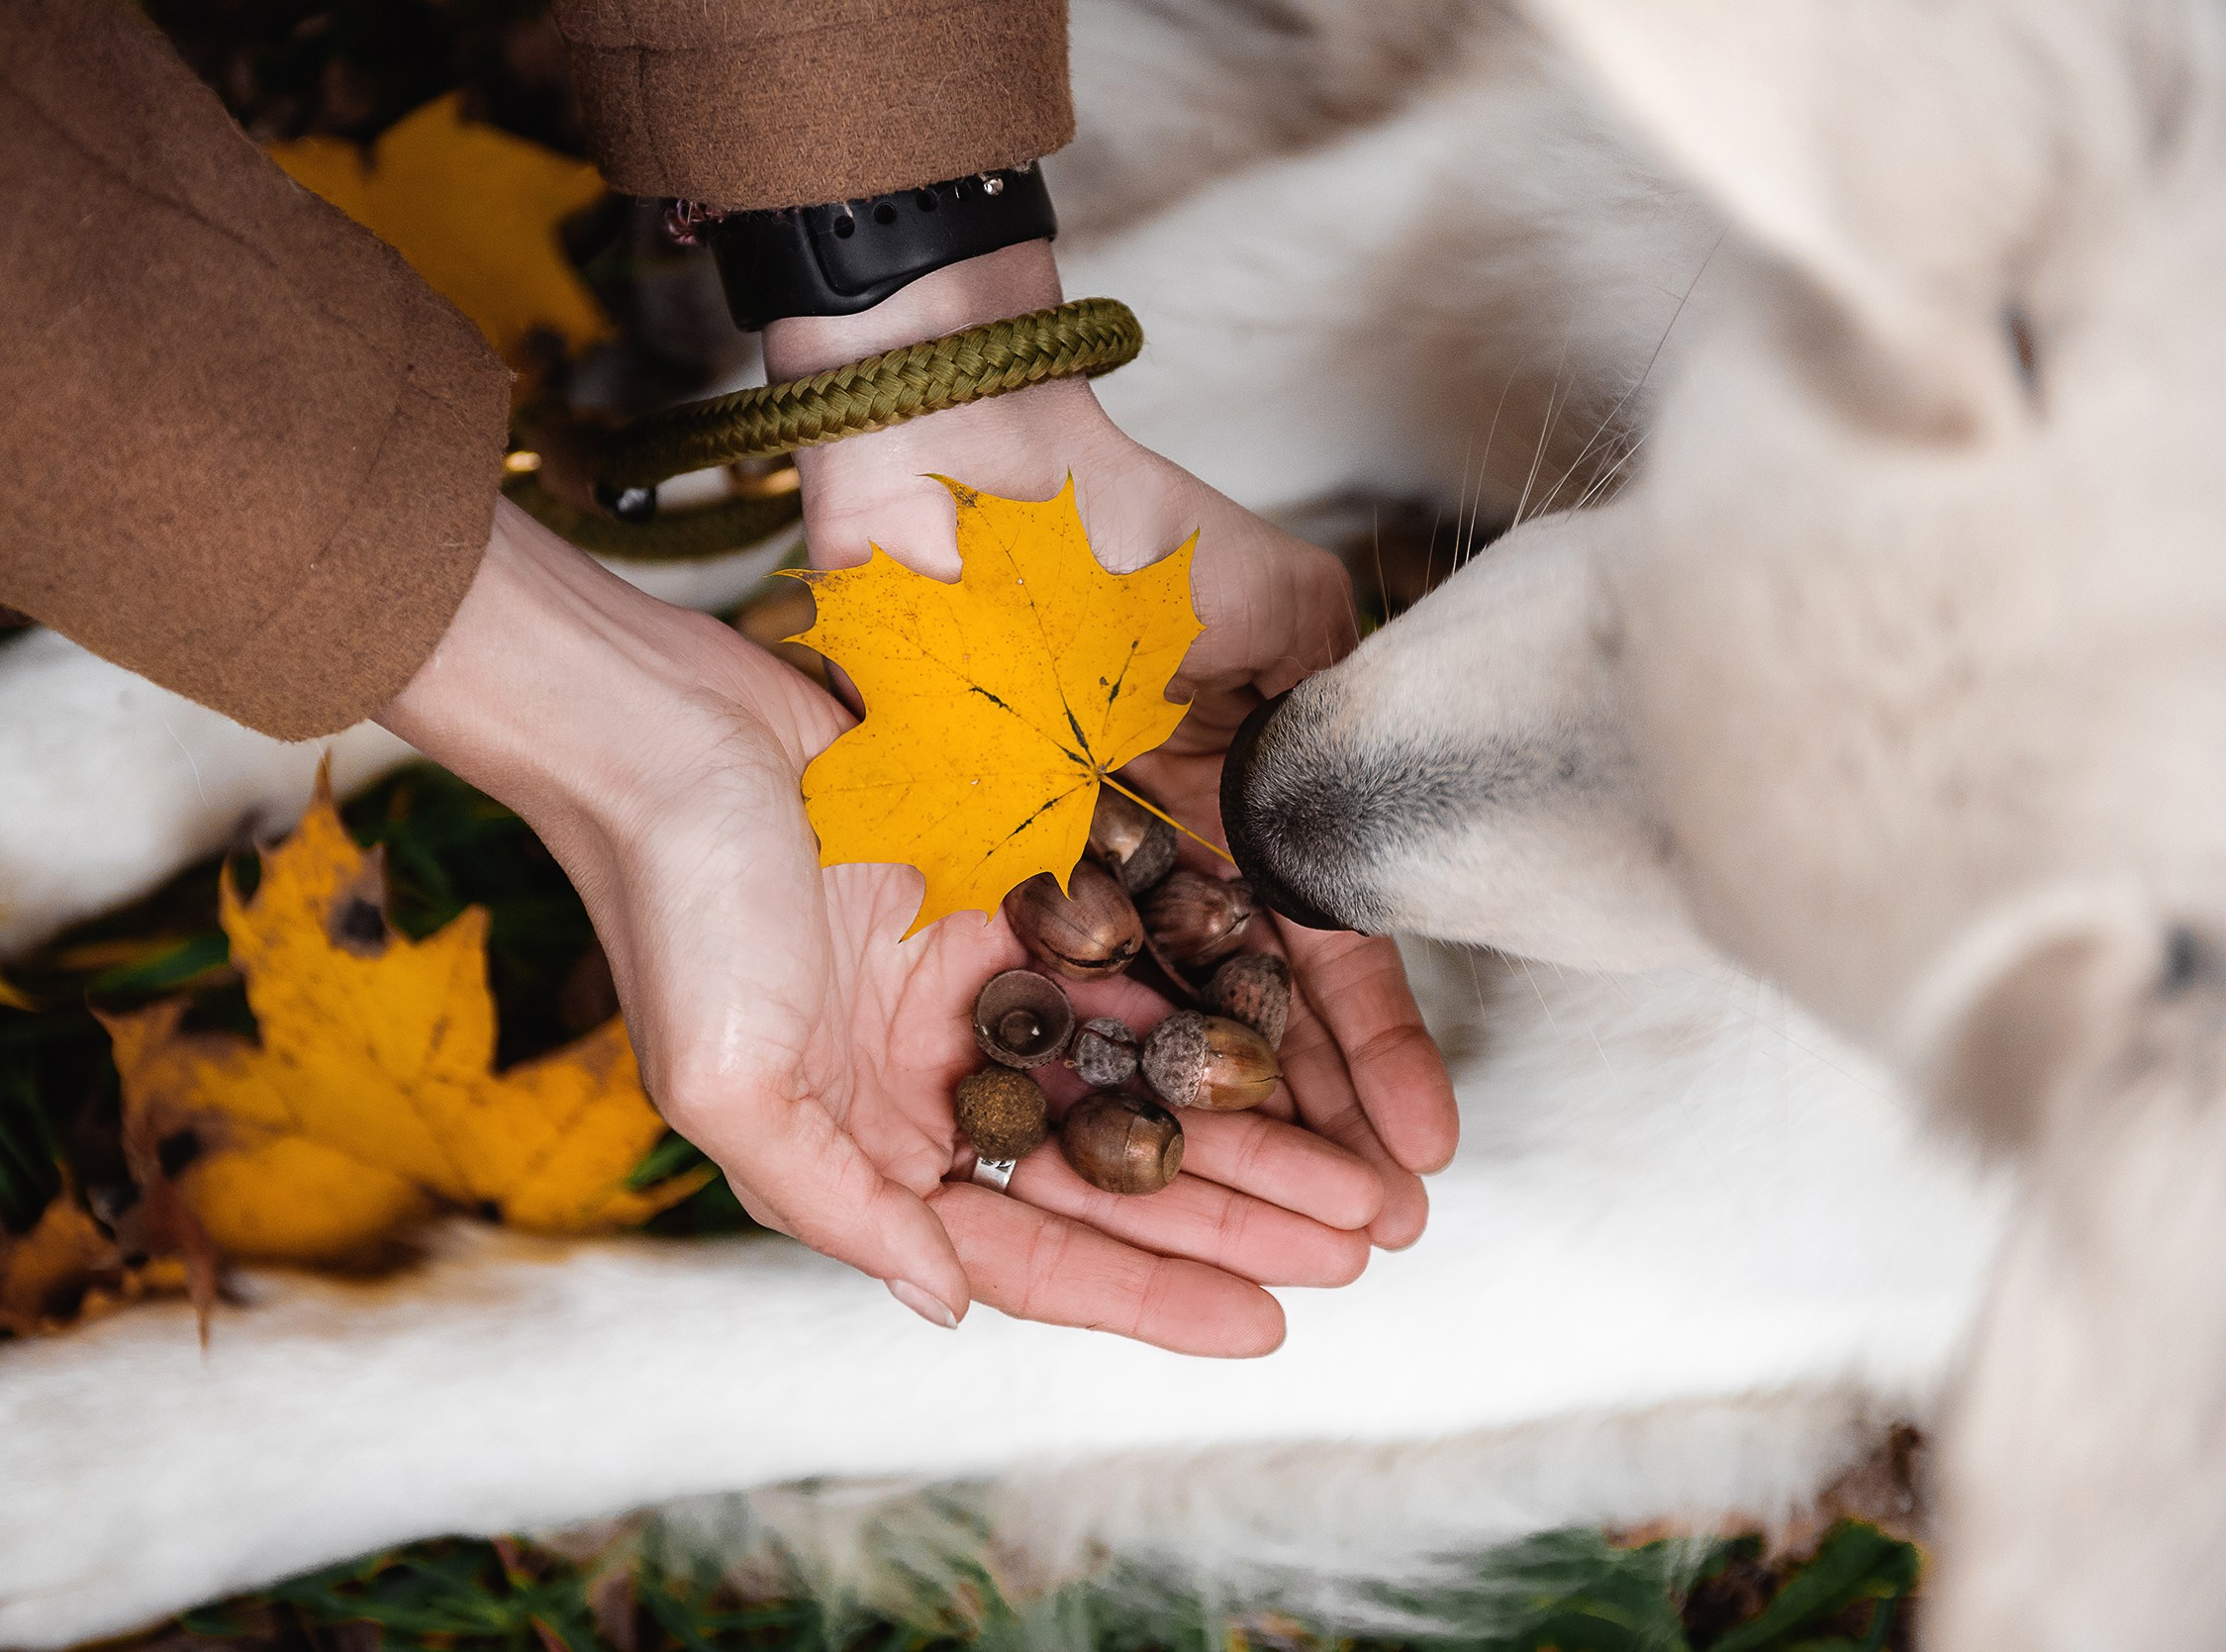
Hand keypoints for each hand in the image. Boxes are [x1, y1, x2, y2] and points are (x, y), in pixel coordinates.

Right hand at [382, 499, 1385, 1355]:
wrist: (668, 719)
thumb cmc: (680, 904)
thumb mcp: (735, 1085)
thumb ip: (842, 1207)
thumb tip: (949, 1306)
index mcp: (869, 1141)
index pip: (1031, 1248)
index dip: (1150, 1293)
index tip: (1269, 1324)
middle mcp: (932, 1075)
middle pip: (1115, 1168)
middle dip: (1241, 1213)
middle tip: (1366, 1241)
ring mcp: (977, 978)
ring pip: (1146, 1070)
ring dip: (1252, 1122)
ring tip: (1366, 1164)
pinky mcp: (1014, 884)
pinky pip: (1141, 959)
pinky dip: (1213, 1000)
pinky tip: (1298, 1033)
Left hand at [774, 244, 1459, 1248]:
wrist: (964, 461)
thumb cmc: (1122, 520)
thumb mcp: (1283, 610)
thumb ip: (1334, 710)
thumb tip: (1384, 823)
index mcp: (1223, 808)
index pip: (1314, 958)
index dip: (1370, 1057)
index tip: (1423, 1150)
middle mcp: (1142, 867)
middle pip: (1232, 1026)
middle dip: (1302, 1134)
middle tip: (1362, 1238)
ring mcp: (1050, 884)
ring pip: (1142, 1037)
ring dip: (1208, 1140)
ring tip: (1272, 1237)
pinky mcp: (958, 880)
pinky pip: (1032, 1003)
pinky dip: (1084, 1081)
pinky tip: (1128, 1165)